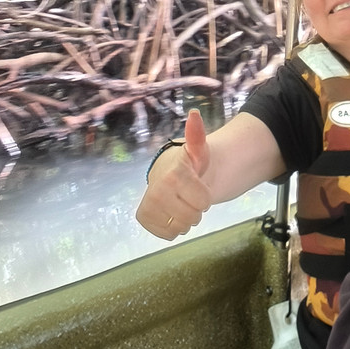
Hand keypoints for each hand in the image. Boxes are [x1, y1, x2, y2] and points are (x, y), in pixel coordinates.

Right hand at [134, 109, 212, 238]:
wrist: (169, 175)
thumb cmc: (189, 164)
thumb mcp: (198, 150)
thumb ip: (197, 135)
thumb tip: (194, 113)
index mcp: (174, 174)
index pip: (204, 201)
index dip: (205, 196)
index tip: (199, 185)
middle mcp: (157, 189)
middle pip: (192, 217)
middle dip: (196, 210)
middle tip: (190, 196)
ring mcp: (149, 205)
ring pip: (180, 228)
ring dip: (186, 220)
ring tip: (181, 205)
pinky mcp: (143, 218)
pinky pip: (167, 235)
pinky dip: (173, 229)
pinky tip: (171, 214)